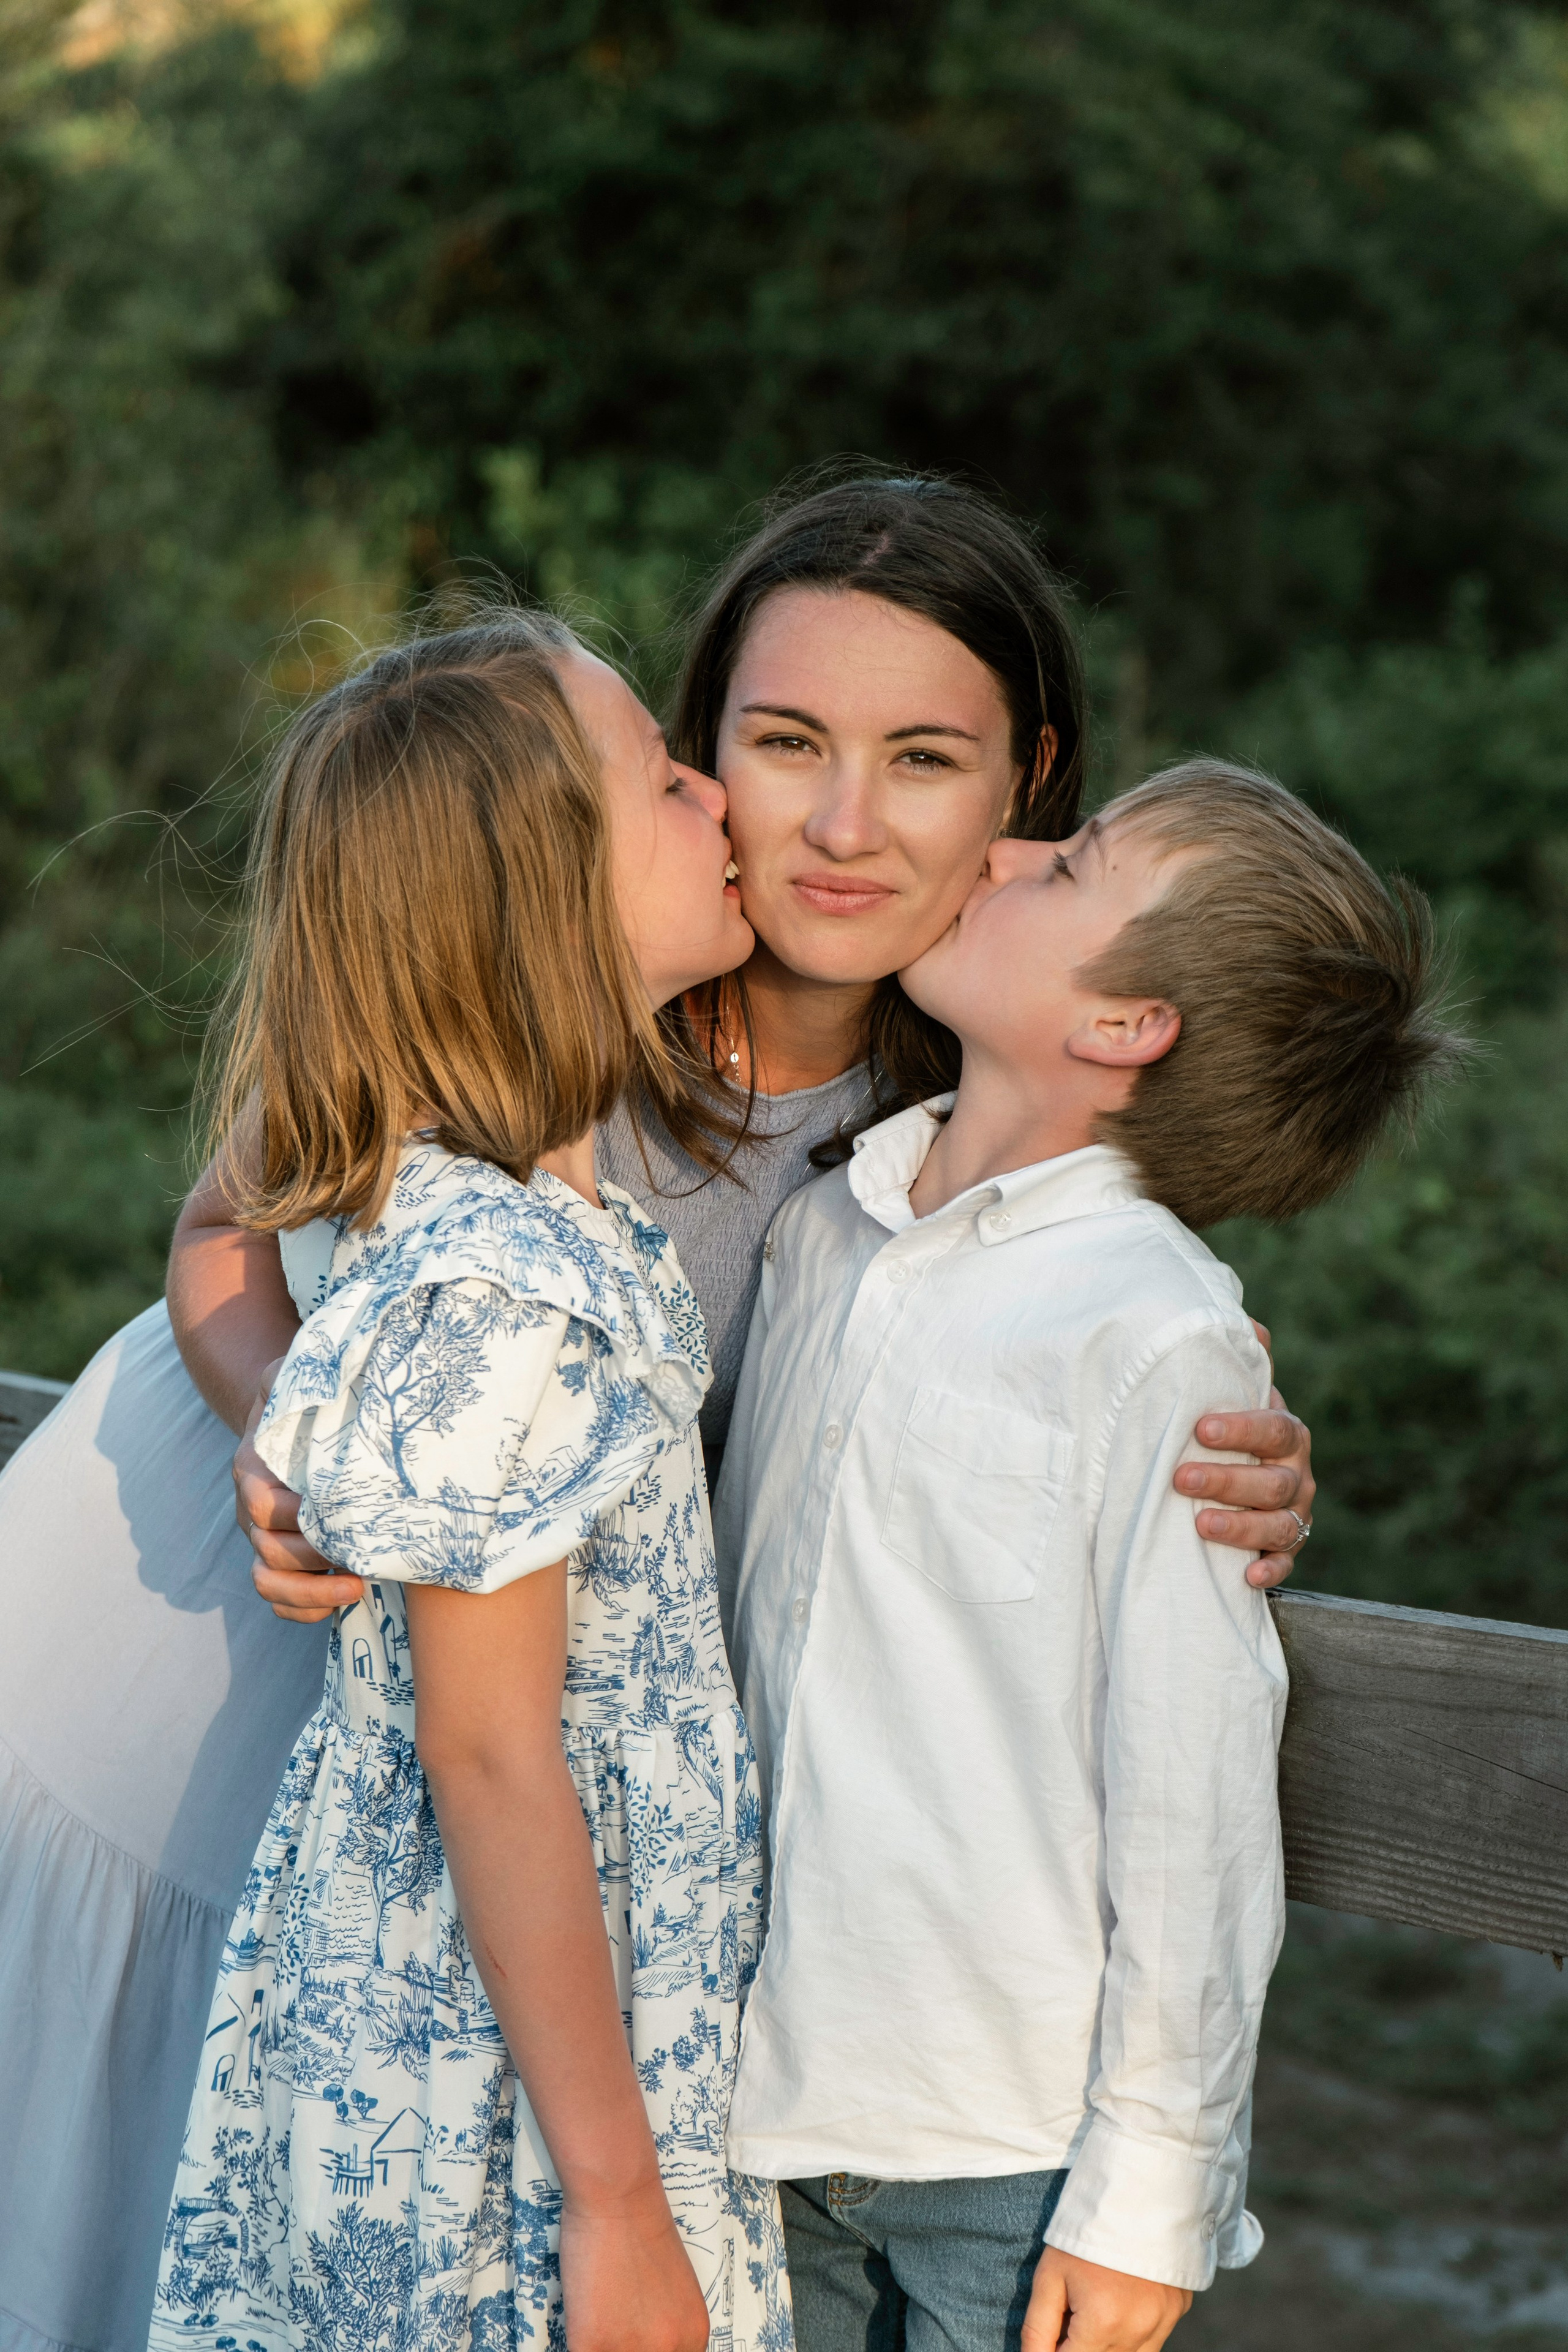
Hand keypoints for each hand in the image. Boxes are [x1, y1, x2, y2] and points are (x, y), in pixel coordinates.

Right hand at [234, 1364, 363, 1621]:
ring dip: (310, 1593)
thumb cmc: (303, 1400)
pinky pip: (278, 1601)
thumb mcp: (297, 1377)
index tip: (342, 1514)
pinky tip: (344, 1600)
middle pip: (268, 1549)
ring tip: (357, 1587)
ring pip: (267, 1581)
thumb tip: (309, 1368)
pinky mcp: (280, 1561)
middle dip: (314, 1558)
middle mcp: (251, 1510)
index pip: (260, 1503)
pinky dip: (304, 1610)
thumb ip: (297, 1373)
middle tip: (365, 1556)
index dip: (294, 1515)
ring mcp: (263, 1538)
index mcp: (254, 1469)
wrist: (293, 1422)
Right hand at [560, 2186, 709, 2351]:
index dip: (649, 2351)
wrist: (619, 2195)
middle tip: (617, 2327)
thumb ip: (668, 2323)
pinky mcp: (591, 2344)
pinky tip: (579, 2324)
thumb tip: (650, 2341)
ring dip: (602, 2346)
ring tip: (598, 2322)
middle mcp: (668, 2349)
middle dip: (624, 2347)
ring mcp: (629, 2349)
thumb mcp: (677, 2288)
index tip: (636, 2340)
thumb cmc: (644, 2228)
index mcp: (693, 2334)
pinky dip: (578, 2343)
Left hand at [1024, 2247, 1189, 2351]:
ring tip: (1098, 2307)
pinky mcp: (1178, 2311)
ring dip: (1108, 2344)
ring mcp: (1164, 2323)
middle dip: (1082, 2345)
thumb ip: (1037, 2329)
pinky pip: (1152, 2340)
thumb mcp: (1049, 2276)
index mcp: (1103, 2323)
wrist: (1135, 2190)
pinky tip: (1123, 2302)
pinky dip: (1134, 2334)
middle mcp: (1139, 2331)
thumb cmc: (1084, 2232)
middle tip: (1074, 2314)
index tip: (1055, 2332)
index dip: (1055, 2351)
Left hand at [1173, 1320, 1313, 1592]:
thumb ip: (1239, 1362)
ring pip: (1280, 1525)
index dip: (1242, 1428)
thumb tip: (1245, 1319)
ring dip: (1243, 1527)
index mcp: (1286, 1432)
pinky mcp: (1285, 1550)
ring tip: (1201, 1525)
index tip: (1200, 1429)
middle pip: (1274, 1481)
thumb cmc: (1232, 1430)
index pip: (1274, 1427)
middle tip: (1182, 1478)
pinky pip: (1286, 1564)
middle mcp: (1297, 1474)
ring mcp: (1294, 1514)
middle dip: (1229, 1480)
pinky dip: (1270, 1571)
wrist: (1246, 1477)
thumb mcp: (1234, 1394)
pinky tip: (1246, 1576)